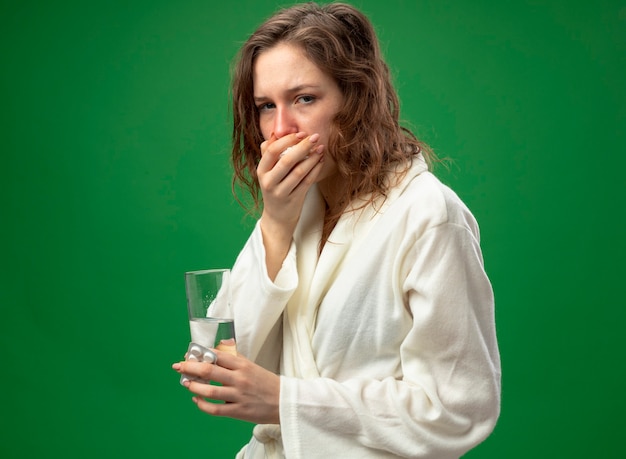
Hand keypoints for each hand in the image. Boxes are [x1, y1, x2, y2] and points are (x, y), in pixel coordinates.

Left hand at [172, 349, 280, 424]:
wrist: (284, 401)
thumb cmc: (266, 382)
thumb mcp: (252, 365)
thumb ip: (235, 357)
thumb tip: (221, 346)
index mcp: (243, 365)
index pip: (217, 356)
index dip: (200, 355)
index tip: (189, 355)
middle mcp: (239, 378)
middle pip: (209, 371)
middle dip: (190, 368)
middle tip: (179, 366)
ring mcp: (238, 395)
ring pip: (210, 391)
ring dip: (193, 386)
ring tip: (186, 383)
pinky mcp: (238, 410)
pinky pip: (215, 409)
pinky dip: (202, 405)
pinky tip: (197, 400)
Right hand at [257, 132, 324, 278]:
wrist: (277, 217)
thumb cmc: (274, 188)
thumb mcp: (267, 171)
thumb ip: (269, 152)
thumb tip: (276, 133)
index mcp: (261, 171)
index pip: (271, 151)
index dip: (287, 140)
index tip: (300, 133)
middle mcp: (269, 182)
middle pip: (286, 160)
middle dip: (302, 146)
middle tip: (314, 137)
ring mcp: (281, 192)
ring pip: (299, 171)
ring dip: (312, 158)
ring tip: (320, 148)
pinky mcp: (294, 199)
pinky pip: (307, 182)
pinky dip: (315, 169)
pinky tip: (320, 161)